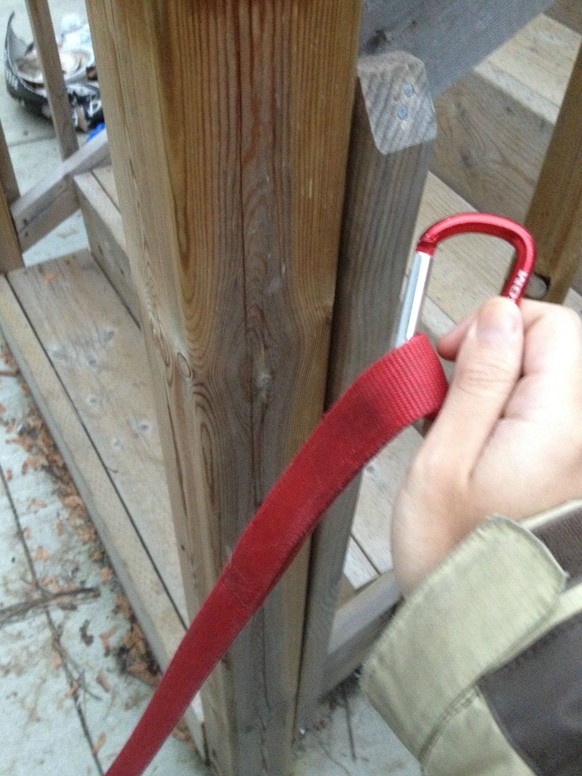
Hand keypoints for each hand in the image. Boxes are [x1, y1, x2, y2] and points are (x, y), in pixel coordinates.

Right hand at [392, 297, 581, 594]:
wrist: (477, 621)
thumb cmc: (453, 554)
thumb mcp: (446, 459)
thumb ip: (478, 382)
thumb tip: (498, 317)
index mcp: (559, 427)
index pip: (555, 324)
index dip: (498, 323)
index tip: (454, 352)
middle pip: (556, 350)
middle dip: (497, 357)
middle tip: (450, 393)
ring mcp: (578, 455)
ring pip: (546, 381)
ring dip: (497, 388)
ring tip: (456, 428)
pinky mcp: (566, 470)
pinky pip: (544, 416)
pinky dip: (506, 416)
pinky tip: (474, 446)